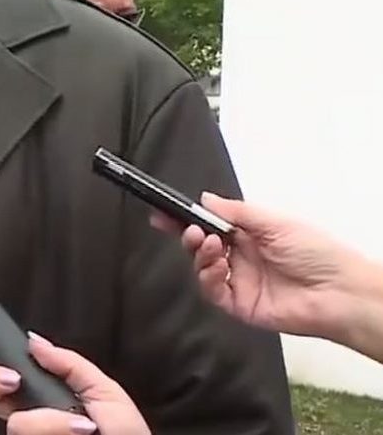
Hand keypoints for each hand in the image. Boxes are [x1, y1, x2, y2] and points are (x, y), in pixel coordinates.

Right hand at [0, 334, 148, 434]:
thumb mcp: (106, 391)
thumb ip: (71, 365)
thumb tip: (34, 341)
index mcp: (47, 399)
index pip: (5, 377)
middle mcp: (34, 420)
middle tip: (13, 380)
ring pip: (15, 424)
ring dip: (48, 421)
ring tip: (79, 426)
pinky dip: (53, 430)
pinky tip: (74, 432)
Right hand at [150, 192, 366, 342]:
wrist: (339, 293)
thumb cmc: (318, 254)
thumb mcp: (274, 222)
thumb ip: (236, 212)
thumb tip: (205, 199)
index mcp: (250, 235)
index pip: (210, 225)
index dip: (187, 219)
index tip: (165, 213)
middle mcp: (242, 258)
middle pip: (201, 246)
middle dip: (188, 235)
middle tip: (188, 230)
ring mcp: (239, 282)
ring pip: (202, 267)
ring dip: (199, 254)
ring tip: (209, 245)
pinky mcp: (239, 305)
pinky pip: (212, 292)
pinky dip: (207, 278)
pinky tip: (216, 267)